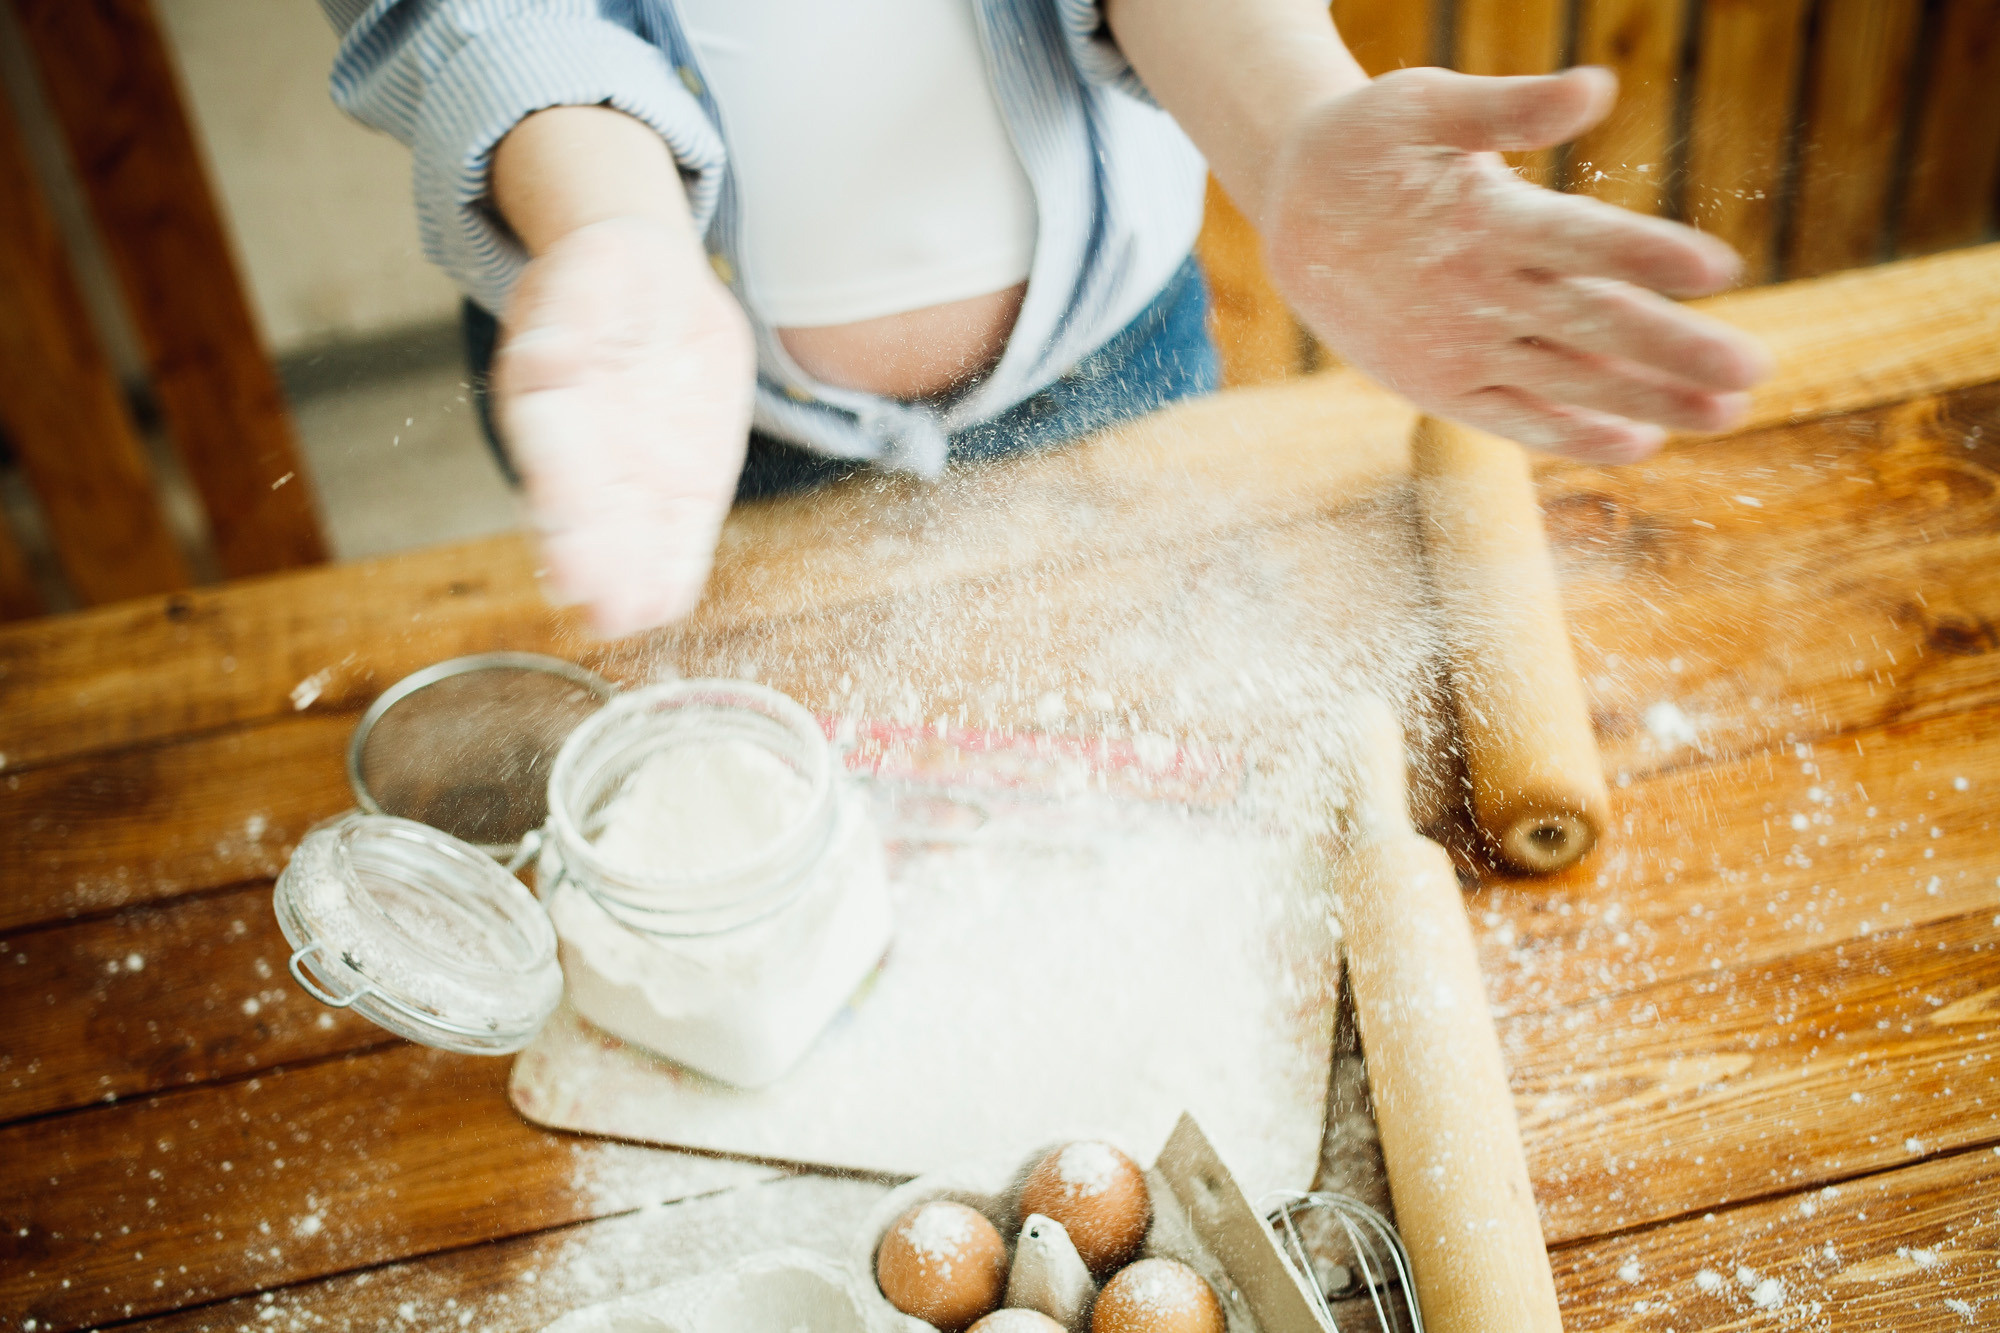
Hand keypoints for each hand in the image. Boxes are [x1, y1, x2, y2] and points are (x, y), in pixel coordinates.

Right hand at [494, 217, 754, 635]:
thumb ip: (569, 312)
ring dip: (624, 577)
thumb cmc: (611, 280)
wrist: (658, 292)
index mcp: (548, 392)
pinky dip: (669, 567)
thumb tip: (546, 354)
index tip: (557, 533)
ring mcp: (627, 474)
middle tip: (592, 607)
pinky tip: (662, 604)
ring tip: (623, 619)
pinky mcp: (678, 486)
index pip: (548, 449)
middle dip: (589, 557)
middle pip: (581, 509)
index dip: (555, 494)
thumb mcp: (590, 273)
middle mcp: (582, 448)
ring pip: (623, 533)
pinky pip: (672, 533)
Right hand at [1263, 67, 1771, 461]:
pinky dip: (1576, 436)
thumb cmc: (1366, 148)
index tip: (1721, 269)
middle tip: (1755, 370)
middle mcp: (1476, 296)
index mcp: (1481, 221)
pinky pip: (1517, 420)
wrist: (1289, 222)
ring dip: (1651, 403)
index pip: (1580, 241)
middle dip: (1676, 350)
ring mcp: (1459, 351)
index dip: (1648, 253)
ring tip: (1726, 414)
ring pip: (1569, 384)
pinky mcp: (1443, 387)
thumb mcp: (1423, 103)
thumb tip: (1596, 85)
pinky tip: (1640, 443)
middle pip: (1592, 326)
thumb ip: (1511, 107)